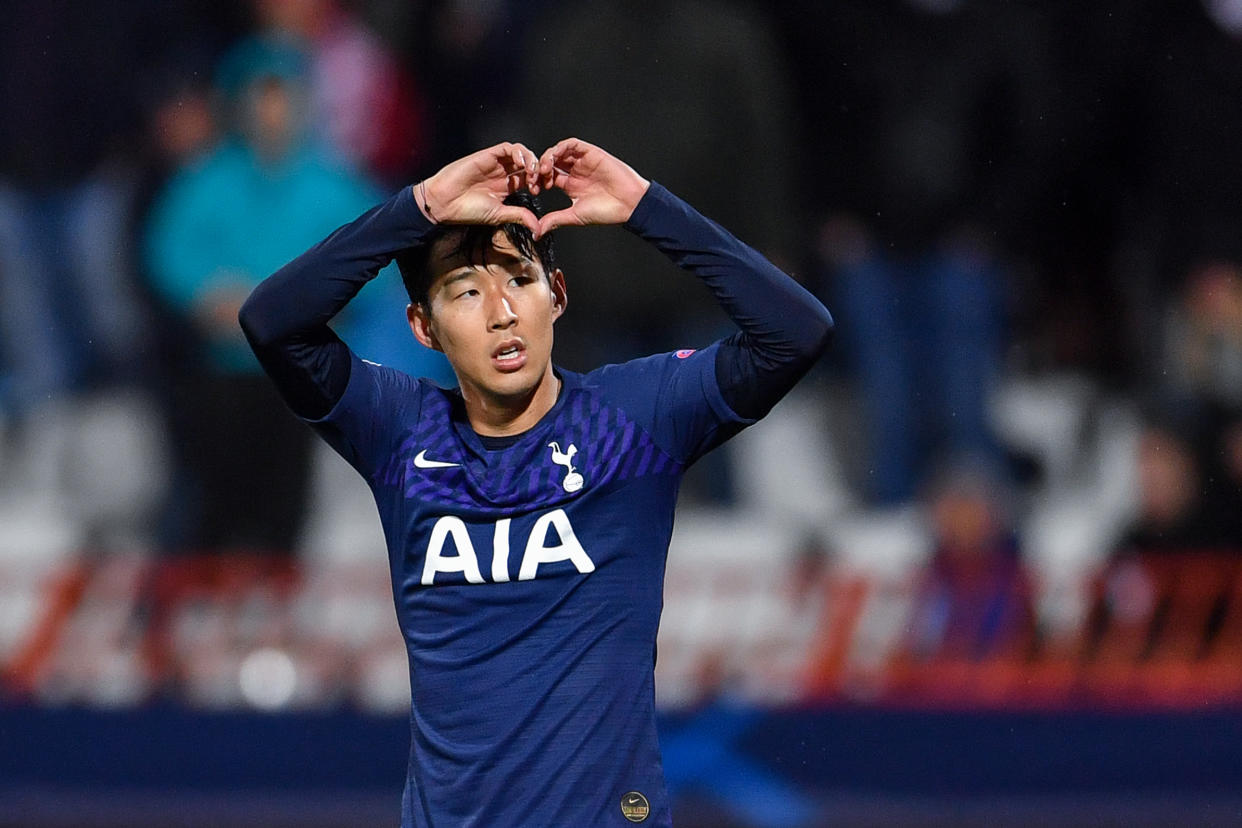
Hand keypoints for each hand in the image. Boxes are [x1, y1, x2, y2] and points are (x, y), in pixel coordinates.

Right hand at [417, 142, 539, 232]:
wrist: (445, 203)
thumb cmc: (468, 211)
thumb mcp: (499, 215)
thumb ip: (519, 216)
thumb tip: (538, 228)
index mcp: (507, 187)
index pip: (530, 178)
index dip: (539, 181)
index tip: (541, 190)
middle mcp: (503, 173)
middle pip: (527, 164)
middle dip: (538, 169)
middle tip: (539, 180)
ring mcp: (495, 164)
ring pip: (520, 153)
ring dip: (530, 159)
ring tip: (532, 171)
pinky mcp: (487, 155)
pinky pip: (506, 148)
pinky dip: (518, 152)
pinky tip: (521, 163)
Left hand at [532, 138, 649, 236]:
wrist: (629, 204)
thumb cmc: (607, 211)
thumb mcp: (575, 216)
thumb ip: (555, 220)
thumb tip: (536, 232)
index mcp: (570, 186)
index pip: (548, 178)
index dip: (537, 181)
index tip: (533, 189)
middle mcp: (575, 172)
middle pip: (550, 163)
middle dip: (539, 169)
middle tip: (534, 178)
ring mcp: (582, 161)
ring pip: (559, 152)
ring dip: (548, 157)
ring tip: (543, 169)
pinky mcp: (590, 153)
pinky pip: (572, 144)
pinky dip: (560, 148)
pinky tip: (554, 158)